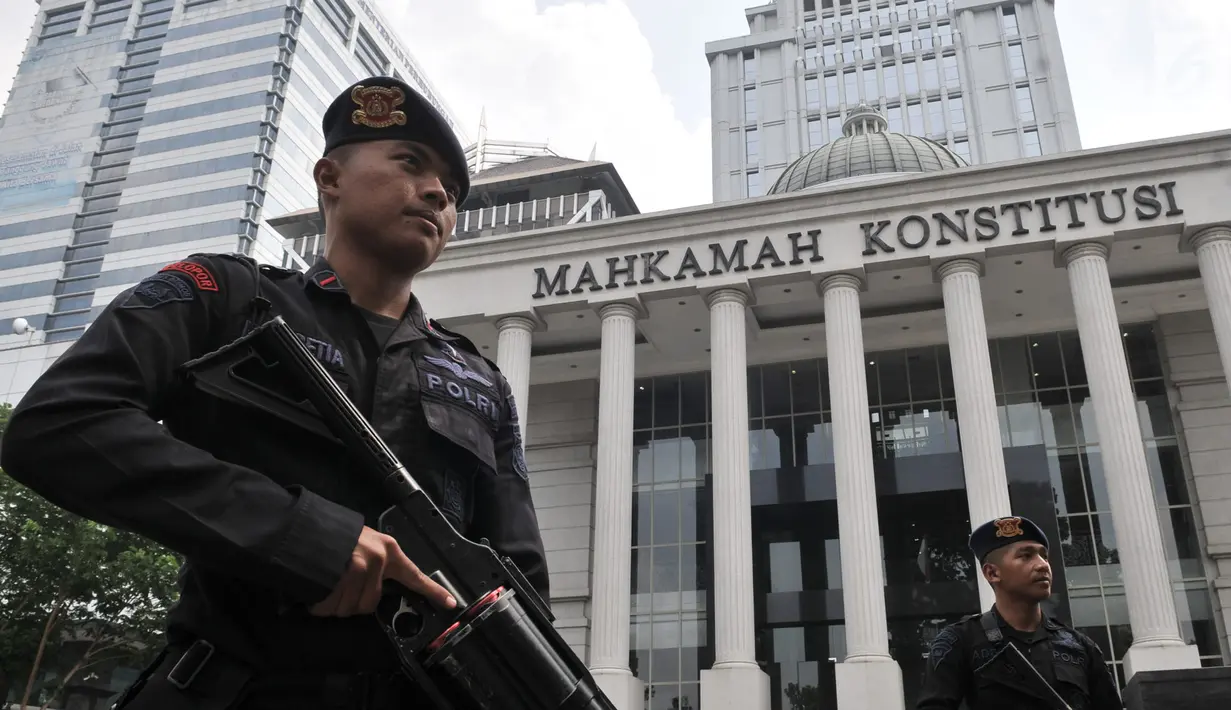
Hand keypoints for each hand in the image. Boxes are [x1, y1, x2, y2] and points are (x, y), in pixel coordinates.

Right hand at [310, 526, 456, 616]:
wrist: (308, 528)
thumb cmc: (337, 536)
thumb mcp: (366, 543)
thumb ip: (376, 564)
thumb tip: (375, 593)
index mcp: (389, 551)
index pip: (414, 575)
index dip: (433, 591)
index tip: (451, 603)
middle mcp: (378, 561)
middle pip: (370, 603)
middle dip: (353, 602)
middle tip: (339, 589)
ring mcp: (359, 570)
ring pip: (350, 608)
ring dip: (334, 605)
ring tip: (326, 587)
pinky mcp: (339, 578)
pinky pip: (331, 607)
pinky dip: (320, 606)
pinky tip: (316, 593)